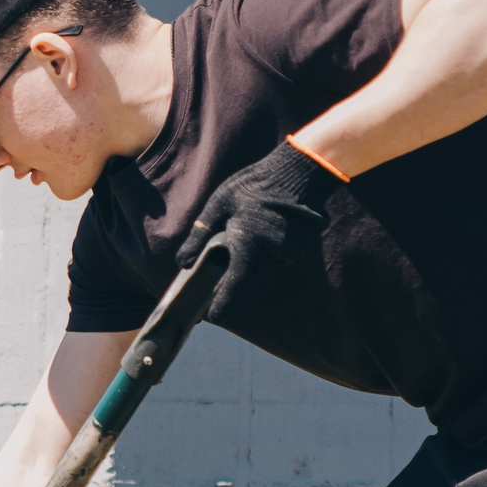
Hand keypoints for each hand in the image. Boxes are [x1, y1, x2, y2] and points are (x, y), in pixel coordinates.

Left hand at [181, 138, 341, 320]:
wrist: (301, 170)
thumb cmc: (255, 184)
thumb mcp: (220, 202)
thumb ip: (200, 234)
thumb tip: (184, 262)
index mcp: (248, 243)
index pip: (233, 282)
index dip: (222, 302)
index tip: (212, 317)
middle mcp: (271, 253)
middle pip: (247, 269)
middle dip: (238, 260)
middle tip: (239, 229)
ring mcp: (290, 252)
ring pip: (264, 261)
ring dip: (257, 249)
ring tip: (258, 219)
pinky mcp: (303, 249)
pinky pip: (279, 254)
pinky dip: (273, 243)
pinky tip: (274, 221)